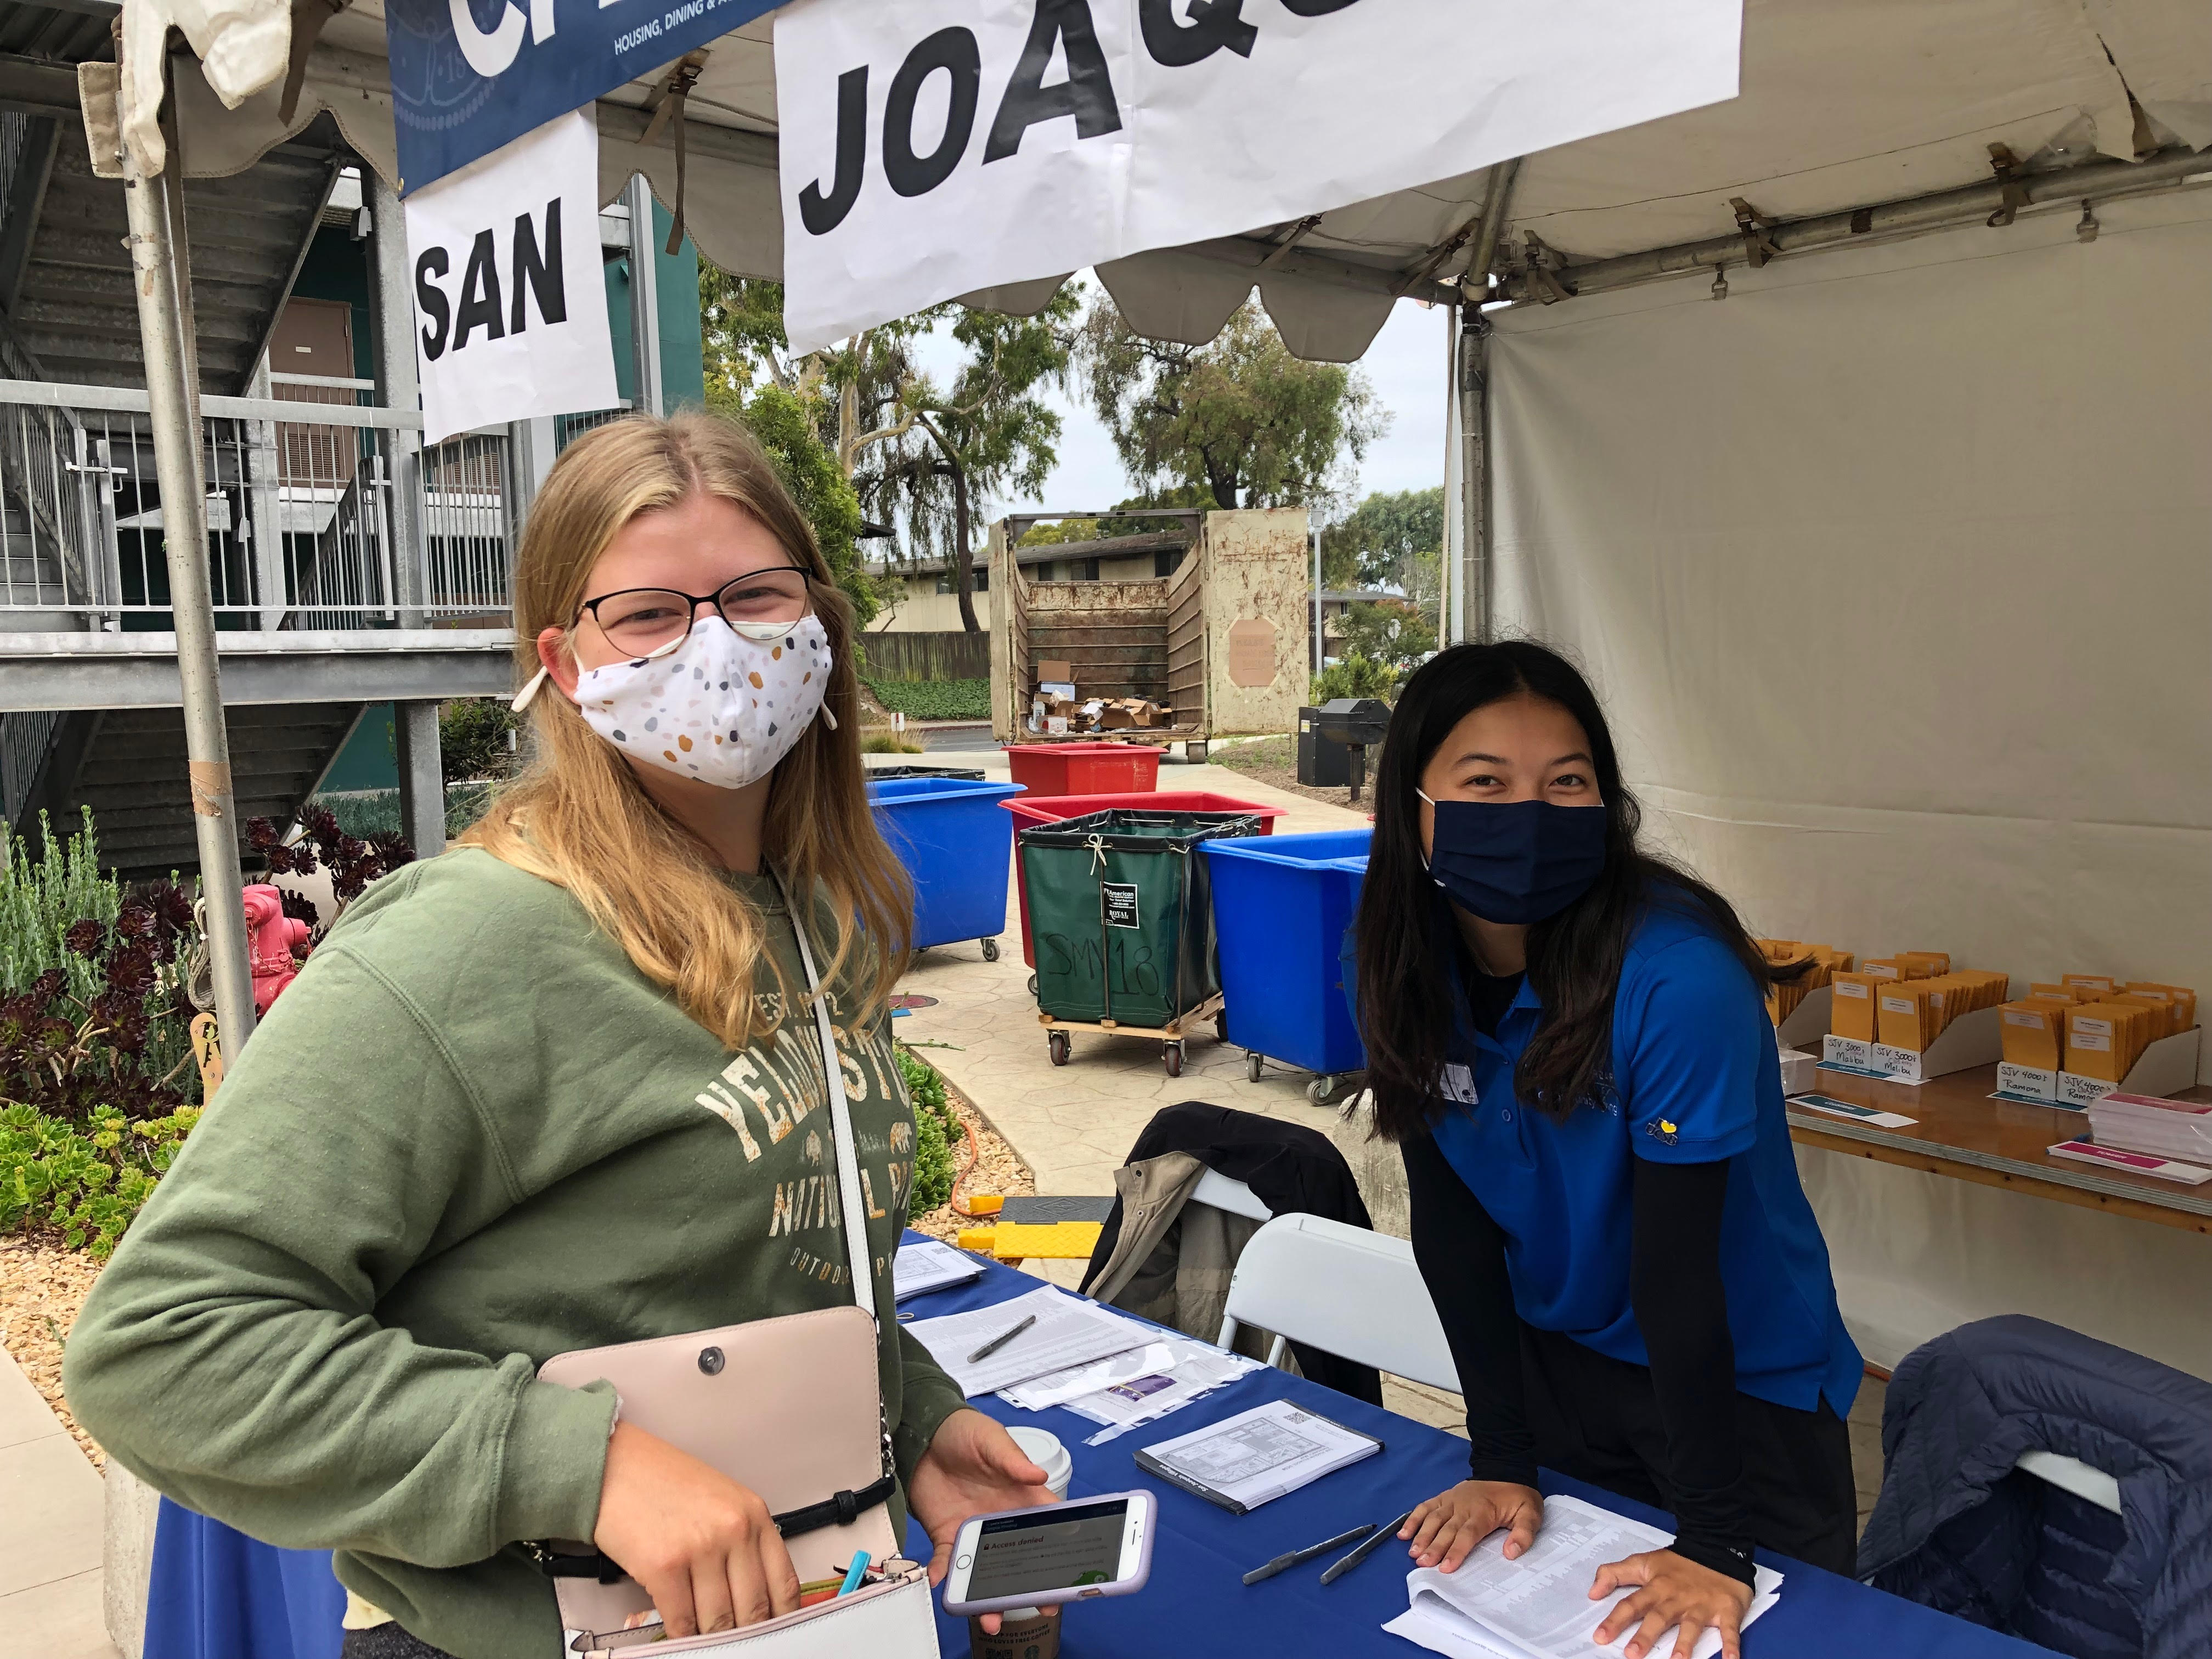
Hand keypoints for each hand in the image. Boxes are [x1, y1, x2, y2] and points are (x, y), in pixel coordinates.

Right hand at [592, 1420, 800, 1637]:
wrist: (614, 1466)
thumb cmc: (663, 1483)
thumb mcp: (721, 1502)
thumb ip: (743, 1544)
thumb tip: (755, 1595)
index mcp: (754, 1515)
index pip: (784, 1584)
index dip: (780, 1618)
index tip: (774, 1633)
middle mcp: (733, 1530)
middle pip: (754, 1609)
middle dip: (744, 1633)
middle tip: (735, 1640)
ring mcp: (700, 1548)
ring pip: (719, 1621)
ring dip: (710, 1637)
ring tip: (704, 1636)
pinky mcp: (665, 1566)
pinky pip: (682, 1621)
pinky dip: (681, 1634)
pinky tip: (678, 1631)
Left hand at [907, 1408, 1057, 1634]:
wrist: (923, 1435)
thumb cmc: (966, 1433)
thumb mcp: (992, 1440)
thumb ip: (1013, 1459)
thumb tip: (1039, 1475)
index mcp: (1021, 1497)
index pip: (1048, 1527)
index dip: (1062, 1552)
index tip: (1071, 1576)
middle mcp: (1001, 1520)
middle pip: (1021, 1559)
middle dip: (1030, 1587)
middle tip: (1040, 1608)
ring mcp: (973, 1530)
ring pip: (986, 1570)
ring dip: (988, 1595)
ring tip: (990, 1617)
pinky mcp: (946, 1535)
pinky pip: (947, 1561)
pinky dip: (945, 1575)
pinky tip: (943, 1584)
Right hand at [1400, 1479, 1543, 1571]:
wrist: (1506, 1469)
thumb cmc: (1518, 1497)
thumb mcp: (1531, 1514)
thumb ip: (1523, 1534)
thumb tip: (1511, 1553)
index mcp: (1483, 1512)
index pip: (1467, 1534)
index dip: (1456, 1550)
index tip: (1445, 1567)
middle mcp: (1463, 1505)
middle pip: (1446, 1529)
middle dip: (1433, 1547)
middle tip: (1422, 1564)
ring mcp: (1451, 1500)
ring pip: (1433, 1518)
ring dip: (1421, 1535)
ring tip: (1413, 1553)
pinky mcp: (1445, 1497)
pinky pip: (1426, 1506)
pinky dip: (1413, 1519)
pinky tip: (1404, 1533)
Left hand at [1590, 1547, 1752, 1658]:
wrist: (1717, 1548)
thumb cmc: (1678, 1563)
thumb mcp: (1643, 1563)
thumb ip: (1615, 1574)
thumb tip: (1591, 1592)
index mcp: (1656, 1588)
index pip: (1632, 1604)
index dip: (1615, 1620)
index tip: (1600, 1637)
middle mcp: (1677, 1598)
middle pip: (1659, 1617)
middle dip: (1645, 1635)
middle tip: (1632, 1654)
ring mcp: (1702, 1605)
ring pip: (1691, 1625)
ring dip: (1685, 1643)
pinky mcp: (1726, 1610)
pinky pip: (1730, 1630)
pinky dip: (1732, 1645)